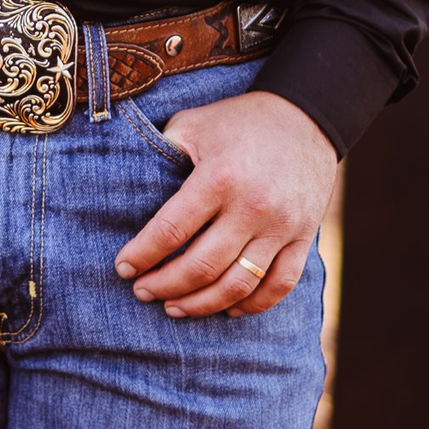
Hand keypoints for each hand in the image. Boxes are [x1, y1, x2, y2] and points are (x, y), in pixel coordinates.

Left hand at [115, 90, 337, 317]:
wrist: (305, 117)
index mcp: (219, 177)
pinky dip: (252, 305)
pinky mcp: (303, 238)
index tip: (123, 268)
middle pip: (201, 266)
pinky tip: (227, 310)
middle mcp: (252, 207)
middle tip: (142, 292)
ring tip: (174, 308)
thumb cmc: (237, 121)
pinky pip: (279, 285)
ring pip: (238, 285)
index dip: (143, 254)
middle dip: (165, 286)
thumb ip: (163, 152)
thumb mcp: (193, 123)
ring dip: (202, 304)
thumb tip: (129, 184)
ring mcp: (281, 227)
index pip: (172, 230)